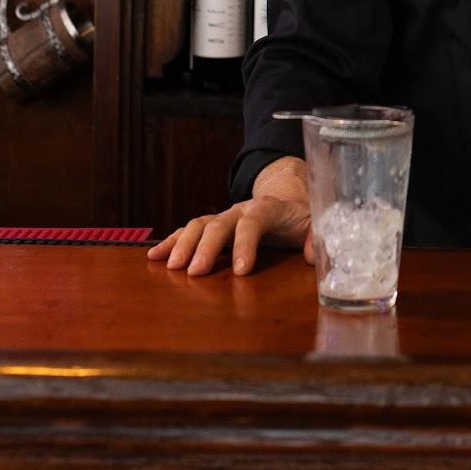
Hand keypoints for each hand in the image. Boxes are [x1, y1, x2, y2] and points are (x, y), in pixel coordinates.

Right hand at [147, 193, 311, 275]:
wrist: (288, 197)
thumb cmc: (300, 217)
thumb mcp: (314, 224)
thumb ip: (316, 238)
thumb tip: (313, 255)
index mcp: (269, 208)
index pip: (254, 222)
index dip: (246, 244)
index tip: (240, 271)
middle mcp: (241, 209)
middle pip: (220, 223)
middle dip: (207, 247)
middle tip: (195, 272)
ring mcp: (225, 215)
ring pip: (200, 224)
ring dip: (183, 244)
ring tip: (171, 267)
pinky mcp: (213, 224)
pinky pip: (189, 229)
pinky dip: (171, 241)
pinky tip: (154, 256)